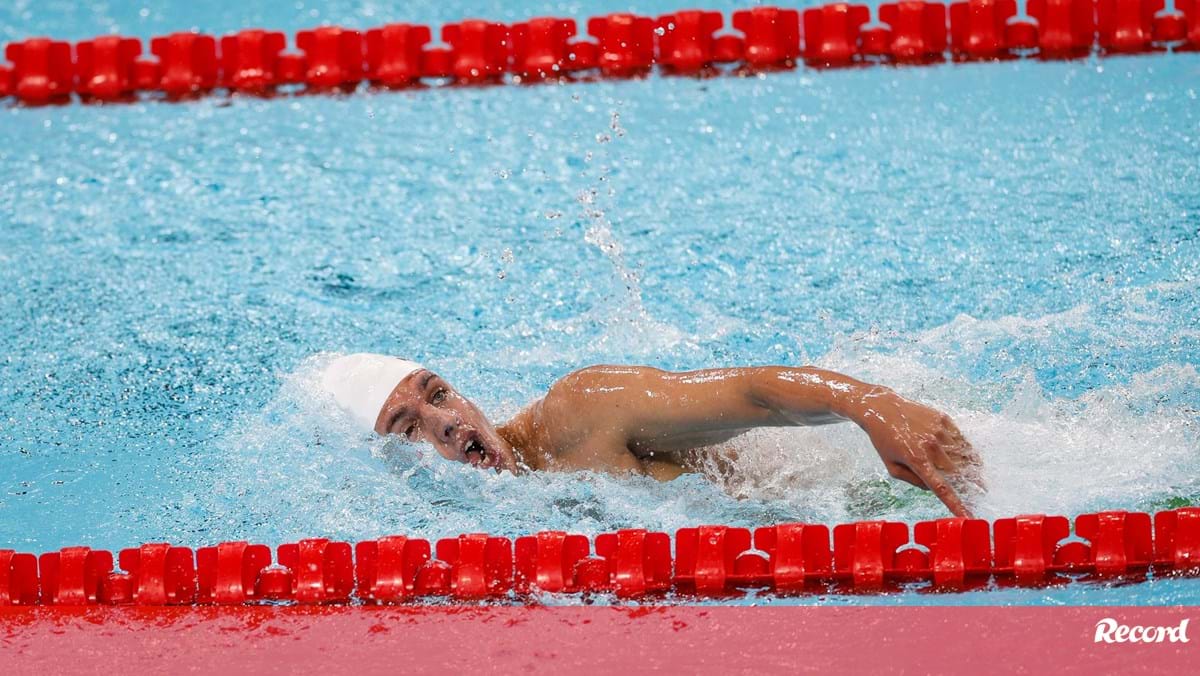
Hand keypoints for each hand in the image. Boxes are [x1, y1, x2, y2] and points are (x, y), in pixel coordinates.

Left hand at [852, 388, 983, 516]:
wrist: (882, 409)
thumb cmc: (885, 441)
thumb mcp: (892, 467)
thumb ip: (914, 480)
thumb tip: (935, 488)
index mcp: (916, 461)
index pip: (941, 488)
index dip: (956, 504)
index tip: (968, 516)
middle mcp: (930, 445)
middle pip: (959, 471)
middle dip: (972, 482)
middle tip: (981, 489)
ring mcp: (938, 430)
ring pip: (964, 454)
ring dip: (972, 465)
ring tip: (978, 472)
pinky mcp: (943, 419)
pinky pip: (961, 438)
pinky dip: (966, 448)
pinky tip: (967, 454)